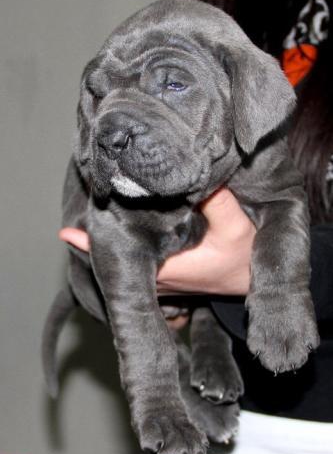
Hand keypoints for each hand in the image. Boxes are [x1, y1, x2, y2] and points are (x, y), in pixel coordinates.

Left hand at [59, 188, 254, 295]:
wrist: (253, 280)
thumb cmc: (244, 259)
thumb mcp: (236, 228)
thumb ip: (219, 201)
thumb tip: (196, 171)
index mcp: (169, 269)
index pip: (123, 259)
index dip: (94, 245)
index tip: (69, 231)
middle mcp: (161, 280)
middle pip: (120, 260)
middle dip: (100, 238)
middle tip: (81, 213)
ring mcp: (164, 282)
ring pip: (129, 264)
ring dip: (115, 245)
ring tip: (96, 217)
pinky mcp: (171, 278)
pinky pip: (141, 265)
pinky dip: (130, 251)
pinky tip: (122, 234)